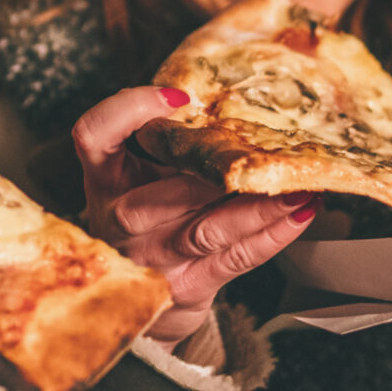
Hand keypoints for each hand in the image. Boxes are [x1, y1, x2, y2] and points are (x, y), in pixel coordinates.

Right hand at [75, 87, 316, 347]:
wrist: (144, 293)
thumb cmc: (152, 213)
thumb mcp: (144, 174)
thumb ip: (174, 143)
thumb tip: (242, 100)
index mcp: (105, 177)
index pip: (92, 135)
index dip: (127, 111)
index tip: (180, 97)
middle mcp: (118, 220)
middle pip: (151, 200)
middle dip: (211, 178)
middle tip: (259, 156)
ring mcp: (152, 259)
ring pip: (206, 232)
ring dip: (257, 208)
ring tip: (298, 187)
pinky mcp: (189, 287)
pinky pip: (235, 259)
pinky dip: (272, 235)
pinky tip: (300, 213)